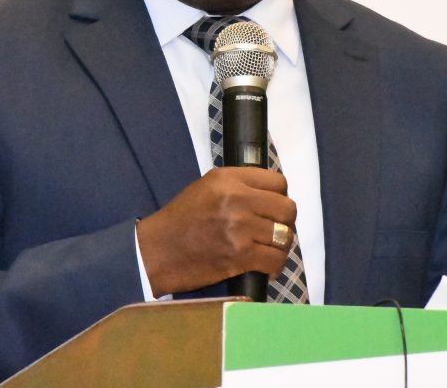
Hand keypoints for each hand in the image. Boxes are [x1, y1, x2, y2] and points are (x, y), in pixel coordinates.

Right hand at [136, 167, 296, 296]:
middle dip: (285, 222)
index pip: (278, 182)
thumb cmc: (181, 219)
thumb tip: (271, 195)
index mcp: (228, 179)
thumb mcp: (206, 188)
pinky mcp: (240, 255)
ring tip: (268, 250)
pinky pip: (275, 260)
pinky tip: (265, 267)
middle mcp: (237, 199)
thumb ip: (238, 186)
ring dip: (279, 246)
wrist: (158, 251)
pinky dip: (274, 267)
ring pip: (285, 236)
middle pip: (287, 209)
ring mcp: (240, 228)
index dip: (279, 197)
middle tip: (273, 232)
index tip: (271, 209)